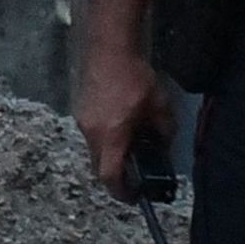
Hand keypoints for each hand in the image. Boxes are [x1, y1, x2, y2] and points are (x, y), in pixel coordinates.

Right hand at [77, 43, 172, 193]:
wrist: (108, 47)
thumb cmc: (134, 75)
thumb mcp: (160, 105)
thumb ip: (164, 131)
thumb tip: (164, 144)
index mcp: (111, 135)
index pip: (110, 175)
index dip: (121, 191)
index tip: (133, 196)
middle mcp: (91, 131)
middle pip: (99, 166)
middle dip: (116, 174)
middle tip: (134, 175)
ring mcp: (82, 120)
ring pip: (94, 150)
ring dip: (110, 154)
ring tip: (129, 145)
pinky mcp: (80, 108)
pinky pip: (92, 133)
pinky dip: (105, 138)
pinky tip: (120, 124)